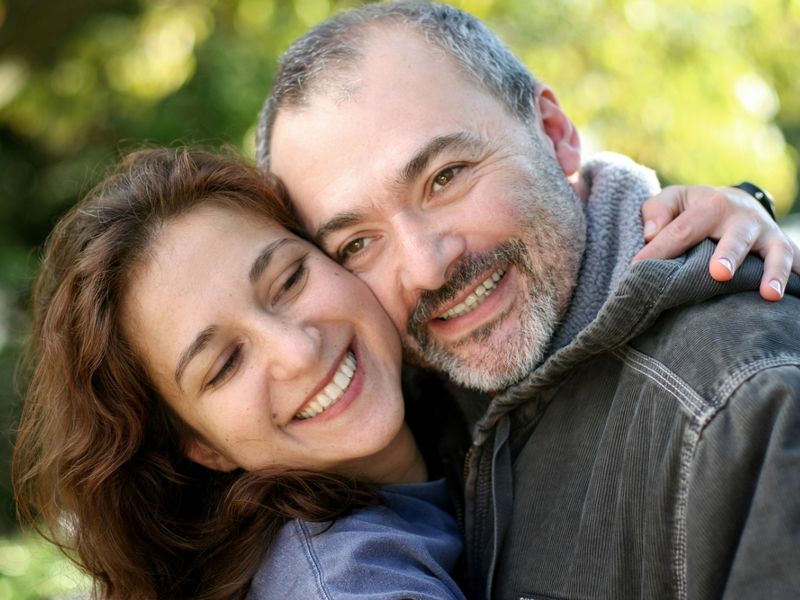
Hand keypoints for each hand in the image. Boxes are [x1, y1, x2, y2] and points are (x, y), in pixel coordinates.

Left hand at [632, 185, 799, 300]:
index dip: (660, 251)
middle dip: (729, 254)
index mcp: (711, 205)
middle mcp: (743, 218)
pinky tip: (791, 299)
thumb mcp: (673, 200)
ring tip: (769, 294)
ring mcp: (768, 235)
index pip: (682, 231)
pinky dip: (797, 277)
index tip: (637, 270)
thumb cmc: (693, 208)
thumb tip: (650, 234)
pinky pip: (796, 263)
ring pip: (776, 252)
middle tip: (719, 274)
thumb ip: (657, 210)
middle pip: (736, 237)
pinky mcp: (784, 250)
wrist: (735, 203)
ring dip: (774, 272)